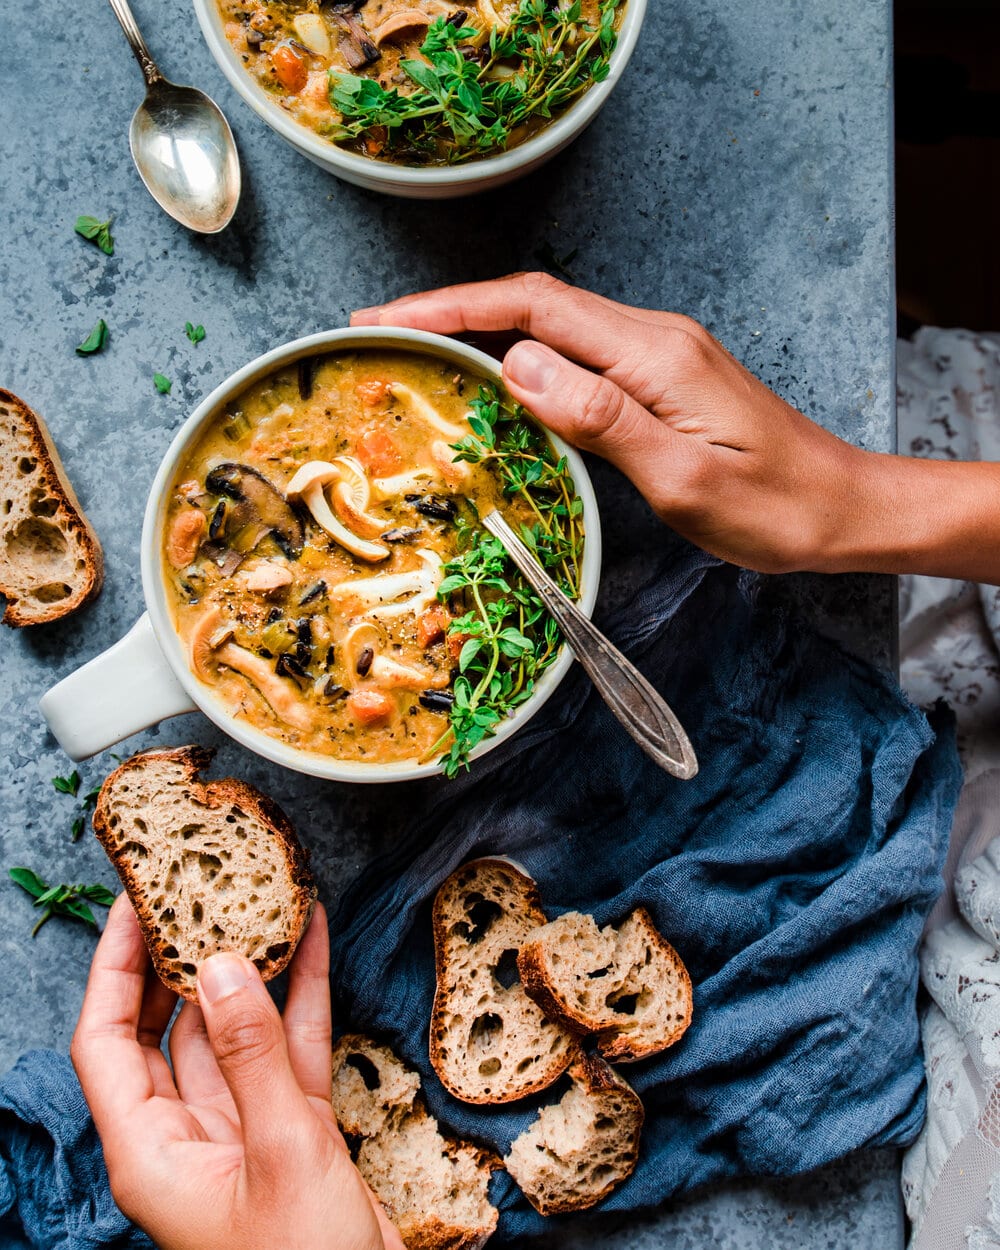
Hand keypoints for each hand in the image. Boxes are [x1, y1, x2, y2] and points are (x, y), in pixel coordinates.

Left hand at [72, 896, 403, 1249]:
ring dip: (248, 967)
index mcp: (151, 1150)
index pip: (106, 1040)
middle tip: (196, 888)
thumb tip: (220, 965)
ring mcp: (241, 1127)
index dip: (113, 968)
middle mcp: (186, 1133)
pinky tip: (311, 941)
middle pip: (167, 1027)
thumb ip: (252, 1055)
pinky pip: (287, 1046)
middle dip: (180, 956)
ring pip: (233, 1028)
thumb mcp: (281, 1152)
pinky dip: (299, 994)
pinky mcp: (291, 1127)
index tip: (133, 903)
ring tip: (258, 898)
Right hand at [352, 273, 999, 583]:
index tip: (387, 320)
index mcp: (653, 354)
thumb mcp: (684, 477)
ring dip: (484, 330)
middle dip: (453, 310)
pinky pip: (579, 352)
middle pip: (537, 303)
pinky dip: (524, 356)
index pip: (535, 308)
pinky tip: (496, 380)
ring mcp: (660, 354)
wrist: (843, 507)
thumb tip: (517, 365)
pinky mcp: (664, 378)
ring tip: (420, 352)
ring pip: (554, 324)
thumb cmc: (774, 507)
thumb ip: (601, 417)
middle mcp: (654, 338)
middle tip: (381, 333)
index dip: (454, 307)